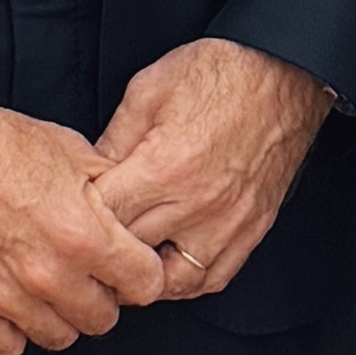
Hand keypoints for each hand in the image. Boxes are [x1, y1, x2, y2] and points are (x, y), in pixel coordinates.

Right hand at [0, 105, 166, 354]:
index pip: (145, 286)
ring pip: (58, 336)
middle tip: (82, 271)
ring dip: (58, 313)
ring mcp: (4, 295)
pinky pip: (8, 345)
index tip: (124, 262)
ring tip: (45, 283)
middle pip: (103, 319)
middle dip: (100, 295)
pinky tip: (12, 296)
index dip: (137, 271)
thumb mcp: (70, 149)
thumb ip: (111, 190)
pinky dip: (13, 326)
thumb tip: (136, 216)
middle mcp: (47, 273)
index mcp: (83, 234)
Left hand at [90, 39, 331, 302]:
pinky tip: (170, 261)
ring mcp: (229, 223)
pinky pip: (215, 277)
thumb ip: (114, 139)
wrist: (283, 72)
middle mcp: (197, 206)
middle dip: (106, 250)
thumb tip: (89, 174)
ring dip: (147, 276)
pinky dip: (188, 279)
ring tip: (129, 258)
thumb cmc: (218, 73)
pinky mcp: (252, 228)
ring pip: (174, 282)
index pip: (104, 219)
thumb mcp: (147, 91)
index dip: (80, 218)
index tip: (72, 211)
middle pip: (133, 255)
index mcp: (164, 169)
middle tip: (90, 239)